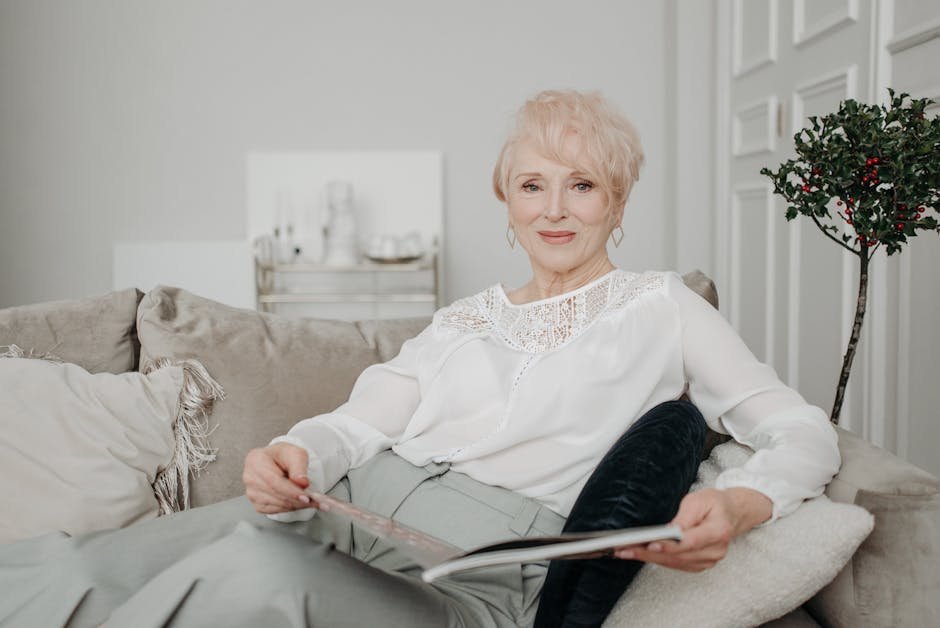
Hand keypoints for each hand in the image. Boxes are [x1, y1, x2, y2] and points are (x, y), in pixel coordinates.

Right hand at [243, 442, 315, 514]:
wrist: (278, 462)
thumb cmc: (284, 456)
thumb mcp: (295, 453)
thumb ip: (299, 466)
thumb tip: (302, 482)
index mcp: (255, 460)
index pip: (273, 480)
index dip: (290, 491)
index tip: (306, 497)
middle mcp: (250, 477)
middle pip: (275, 494)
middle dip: (297, 500)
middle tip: (317, 502)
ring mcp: (251, 492)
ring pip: (277, 504)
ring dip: (297, 505)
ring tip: (314, 501)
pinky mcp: (257, 503)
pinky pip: (275, 510)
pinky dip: (290, 508)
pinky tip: (300, 502)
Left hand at [613, 487, 772, 571]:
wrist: (731, 513)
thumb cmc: (714, 503)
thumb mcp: (699, 499)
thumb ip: (685, 516)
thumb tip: (669, 532)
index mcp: (719, 531)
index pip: (691, 542)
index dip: (670, 545)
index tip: (650, 544)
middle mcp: (716, 550)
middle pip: (680, 556)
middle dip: (650, 553)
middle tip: (626, 549)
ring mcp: (709, 560)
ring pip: (676, 563)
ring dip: (649, 558)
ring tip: (626, 551)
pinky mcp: (701, 564)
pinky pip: (677, 564)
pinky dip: (658, 559)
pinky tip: (640, 553)